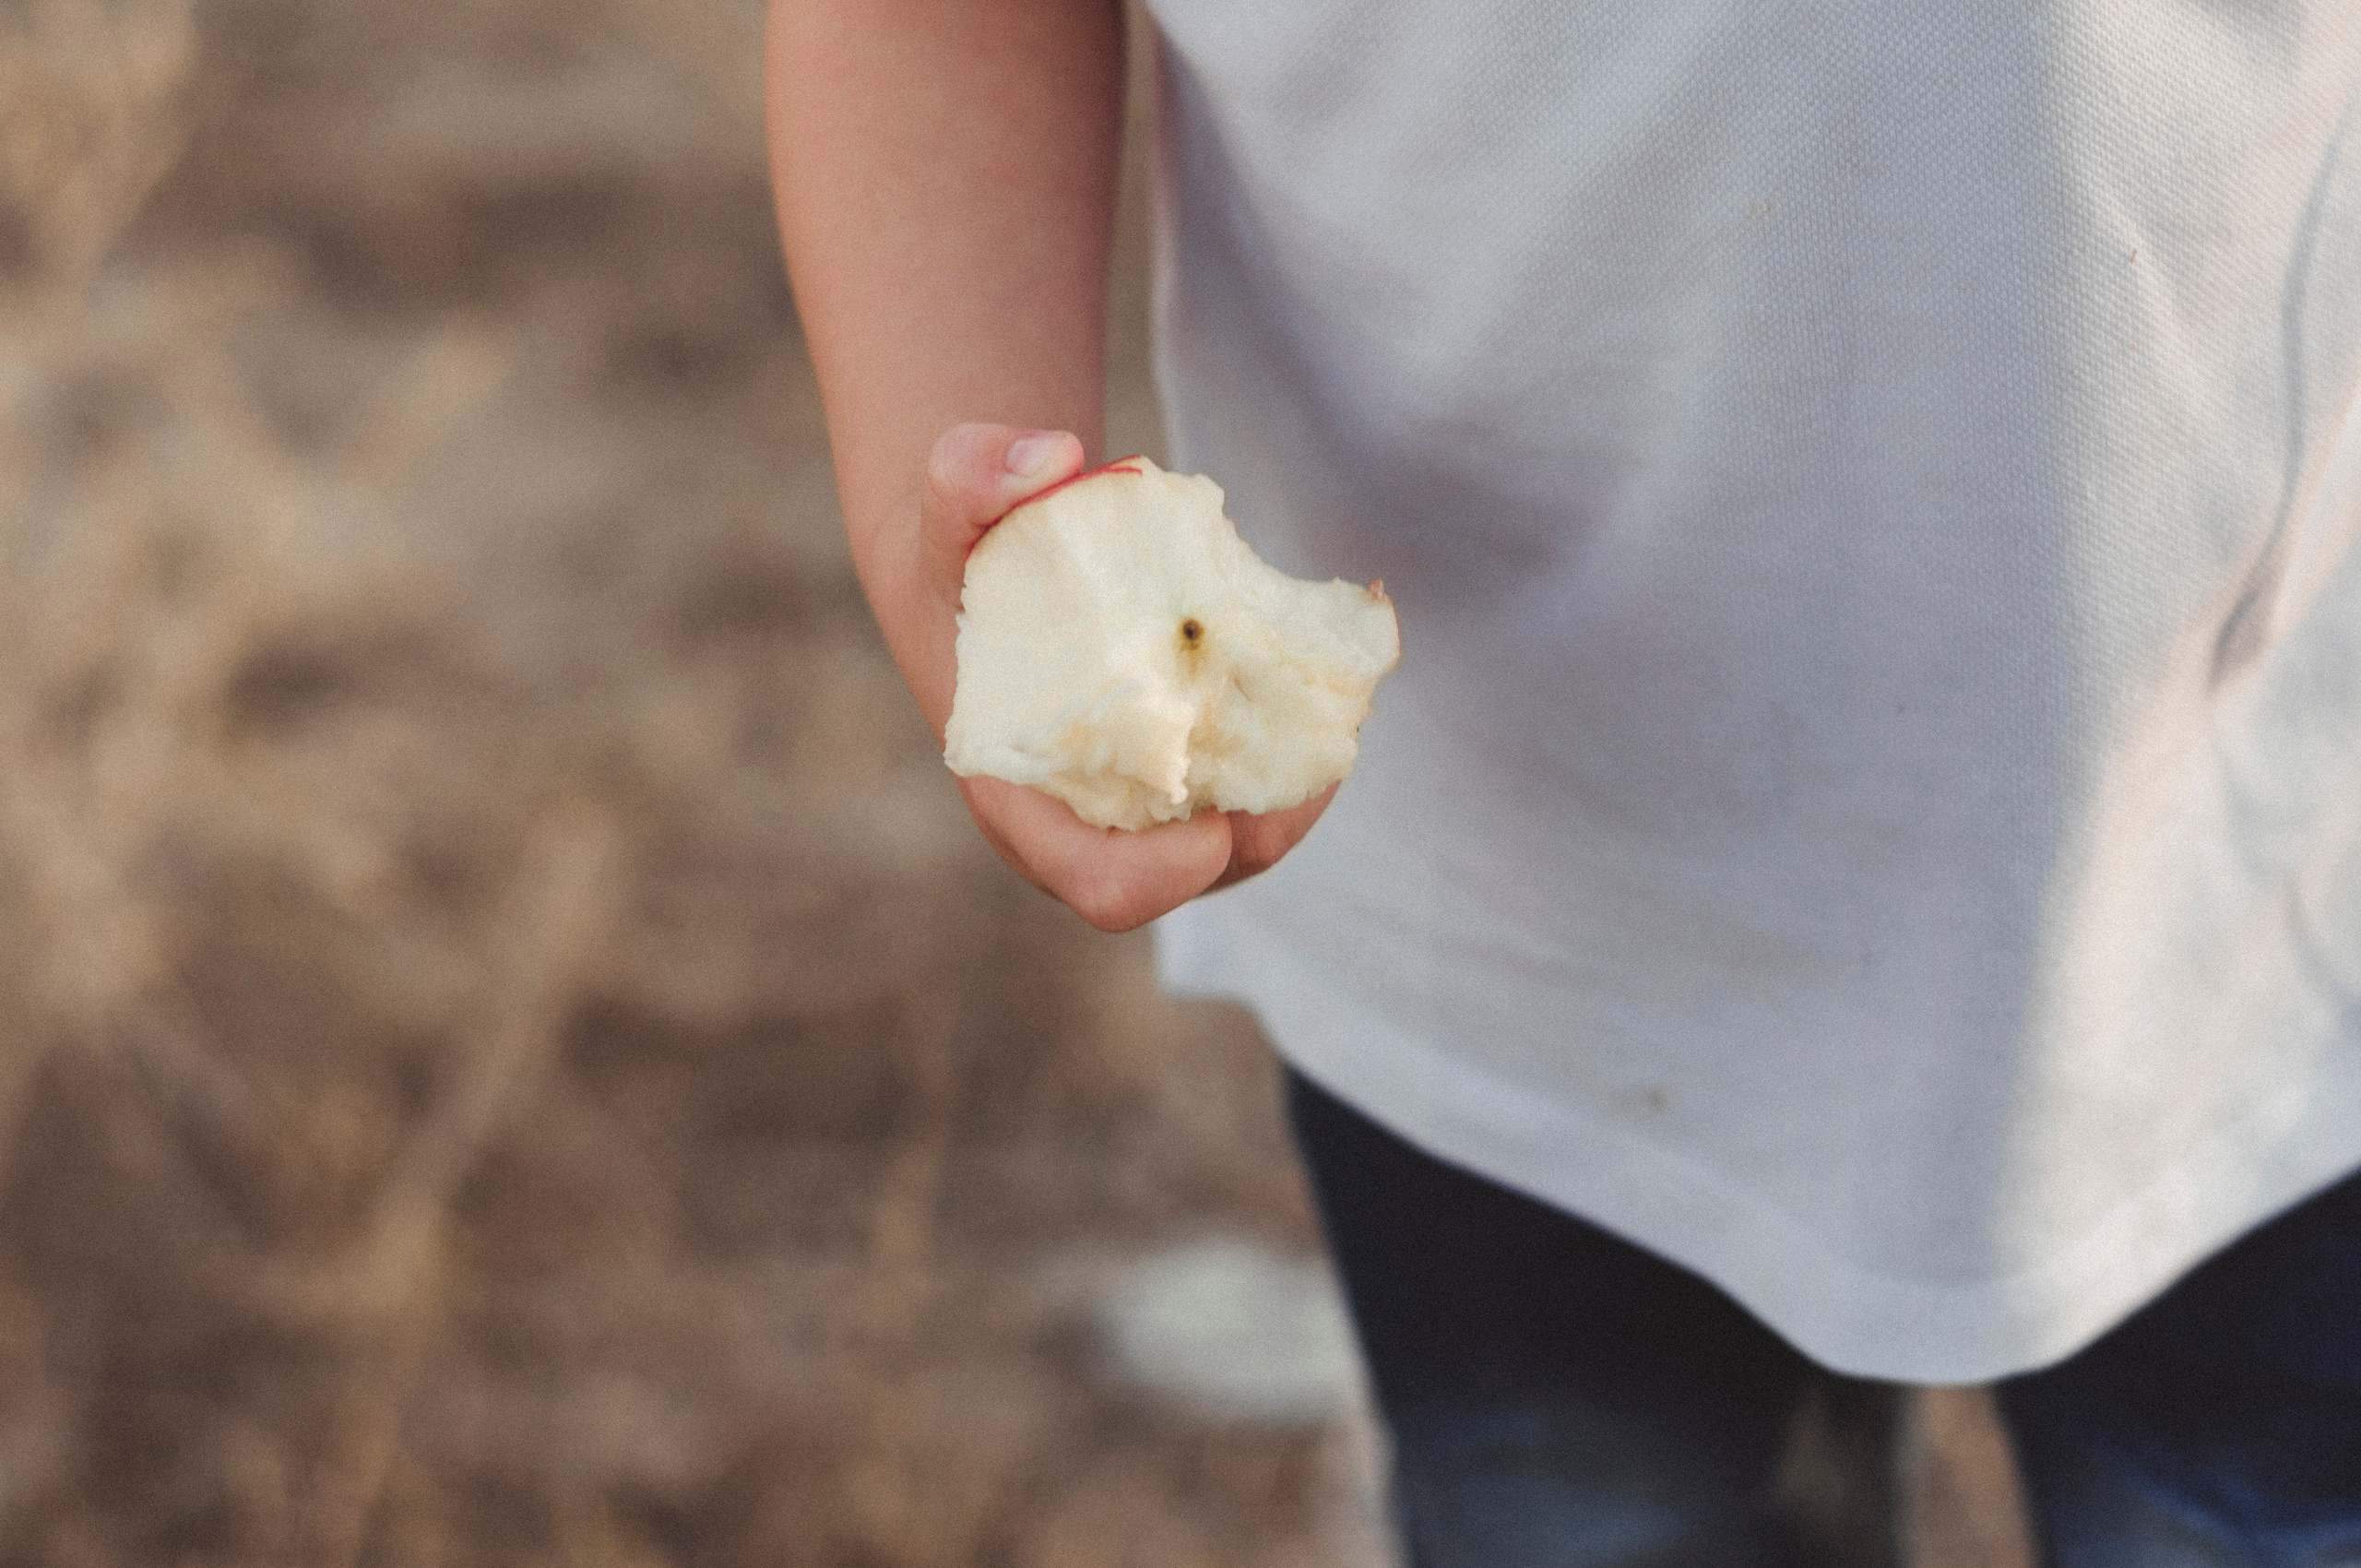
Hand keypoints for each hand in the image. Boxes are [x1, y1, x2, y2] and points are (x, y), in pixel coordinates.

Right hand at [864, 422, 1335, 931]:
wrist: (992, 581)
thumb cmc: (967, 559)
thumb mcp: (947, 509)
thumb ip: (969, 475)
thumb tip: (1053, 457)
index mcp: (1025, 799)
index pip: (1100, 884)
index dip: (1162, 878)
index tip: (1216, 827)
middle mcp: (1095, 826)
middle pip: (1207, 869)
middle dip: (1270, 814)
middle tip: (1319, 723)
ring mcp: (1154, 812)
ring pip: (1257, 831)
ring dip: (1304, 772)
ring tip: (1338, 684)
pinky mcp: (1200, 778)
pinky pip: (1271, 788)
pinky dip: (1309, 739)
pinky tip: (1338, 659)